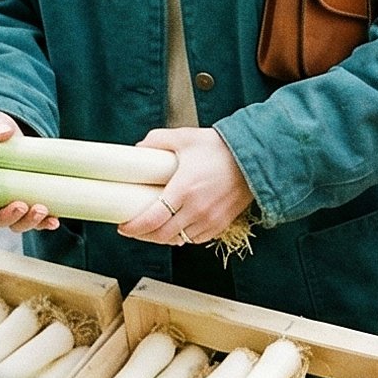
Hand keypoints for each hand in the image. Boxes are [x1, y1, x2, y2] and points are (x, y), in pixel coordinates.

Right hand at [0, 110, 59, 232]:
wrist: (13, 133)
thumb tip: (4, 132)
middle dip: (7, 217)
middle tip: (21, 206)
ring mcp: (6, 206)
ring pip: (14, 223)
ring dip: (28, 221)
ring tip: (42, 210)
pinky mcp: (26, 204)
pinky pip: (34, 220)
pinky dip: (44, 223)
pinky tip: (54, 221)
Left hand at [115, 128, 254, 245]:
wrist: (253, 157)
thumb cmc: (220, 148)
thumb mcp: (185, 138)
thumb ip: (158, 140)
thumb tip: (138, 149)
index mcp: (184, 189)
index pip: (152, 219)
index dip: (134, 227)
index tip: (123, 226)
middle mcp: (197, 209)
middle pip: (162, 235)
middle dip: (144, 235)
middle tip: (134, 228)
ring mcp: (210, 219)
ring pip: (178, 240)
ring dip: (162, 238)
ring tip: (153, 228)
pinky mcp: (221, 224)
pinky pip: (195, 239)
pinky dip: (182, 237)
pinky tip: (176, 227)